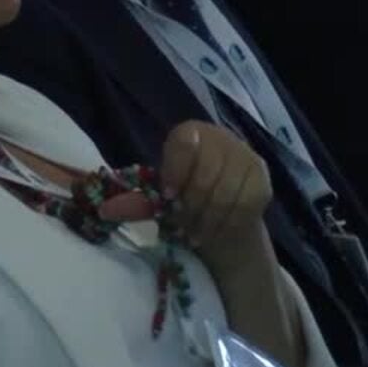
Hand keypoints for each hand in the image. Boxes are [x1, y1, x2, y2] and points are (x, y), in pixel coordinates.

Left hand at [149, 122, 273, 273]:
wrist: (223, 216)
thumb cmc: (185, 201)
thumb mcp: (159, 201)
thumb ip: (137, 203)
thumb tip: (105, 212)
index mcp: (189, 133)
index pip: (183, 143)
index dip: (175, 172)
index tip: (168, 197)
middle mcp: (220, 136)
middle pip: (205, 175)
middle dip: (190, 207)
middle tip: (181, 225)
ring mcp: (245, 155)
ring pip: (225, 194)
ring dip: (207, 221)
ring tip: (195, 233)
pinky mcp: (262, 179)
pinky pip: (244, 206)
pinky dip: (226, 224)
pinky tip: (216, 231)